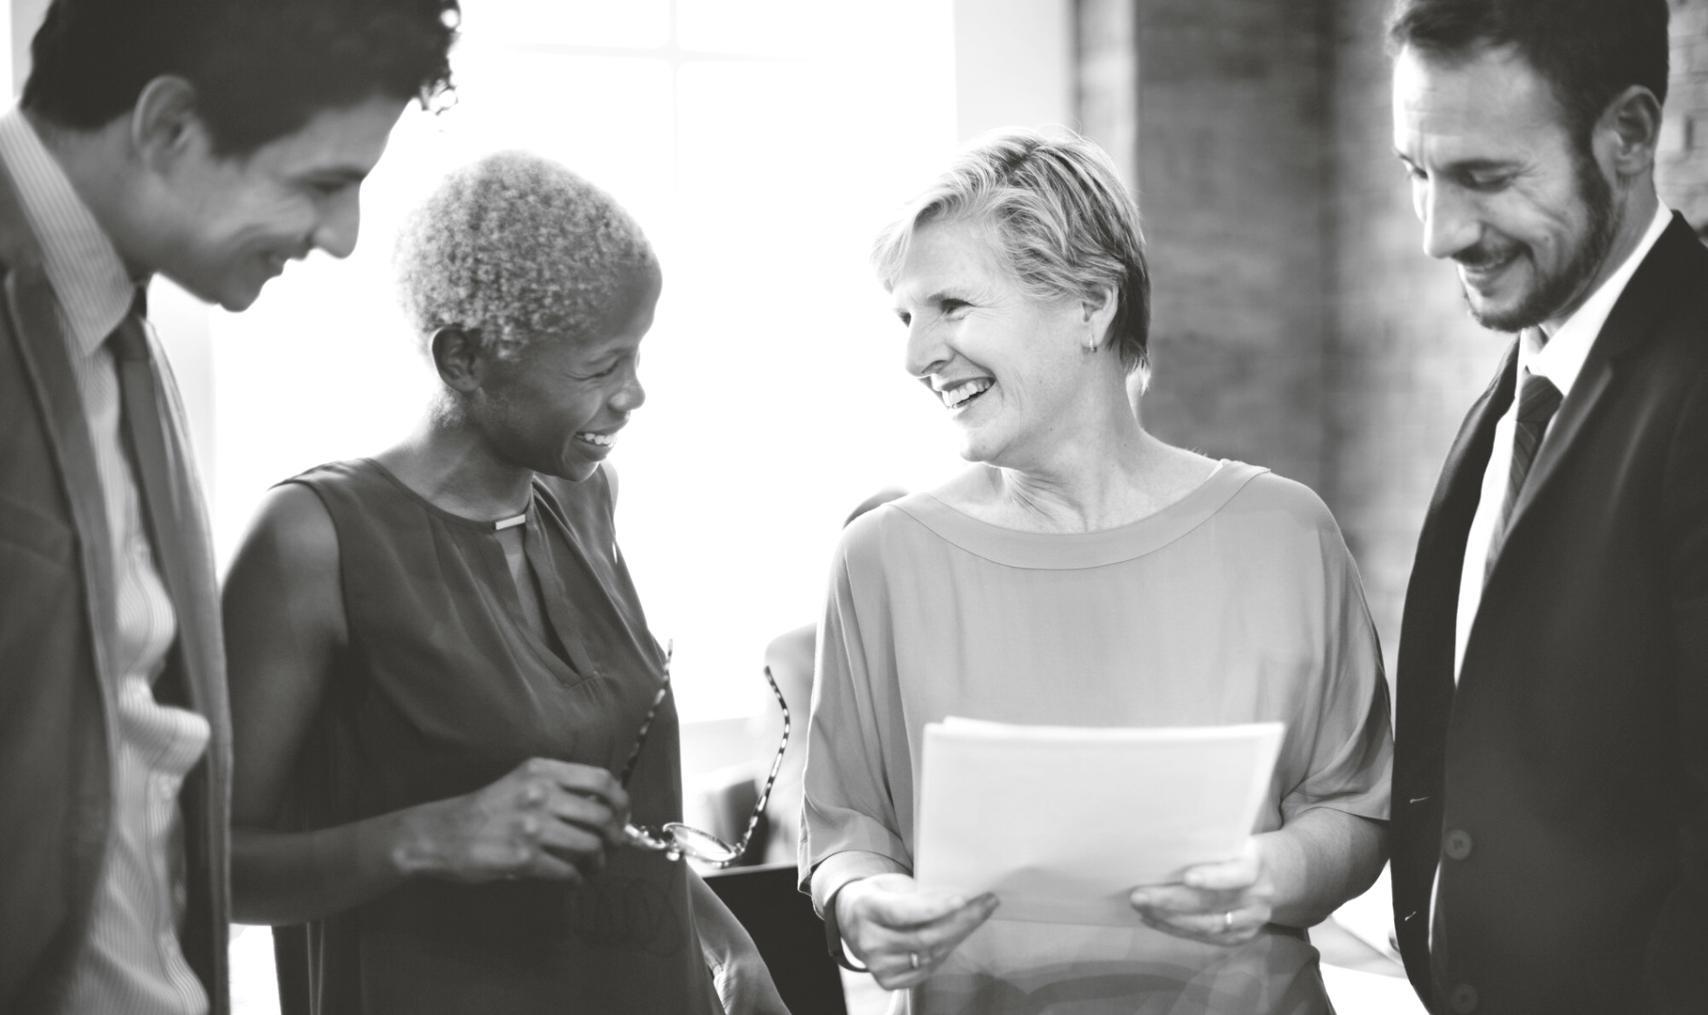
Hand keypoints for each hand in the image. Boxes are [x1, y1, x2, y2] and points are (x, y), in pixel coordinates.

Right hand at [399, 757, 628, 884]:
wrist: (440, 833)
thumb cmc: (485, 809)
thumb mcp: (521, 783)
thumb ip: (558, 790)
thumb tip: (602, 810)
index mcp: (542, 771)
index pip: (601, 780)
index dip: (621, 801)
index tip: (623, 816)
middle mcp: (540, 794)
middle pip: (602, 815)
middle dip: (615, 836)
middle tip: (612, 847)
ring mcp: (532, 826)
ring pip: (590, 845)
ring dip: (598, 861)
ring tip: (593, 867)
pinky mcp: (523, 857)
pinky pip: (566, 871)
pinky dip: (575, 879)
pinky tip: (572, 880)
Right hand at [835, 873, 998, 989]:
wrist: (850, 919)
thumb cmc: (878, 896)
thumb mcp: (890, 884)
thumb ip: (918, 893)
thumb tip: (960, 897)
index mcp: (865, 908)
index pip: (903, 912)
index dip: (934, 908)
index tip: (964, 899)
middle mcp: (868, 941)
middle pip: (923, 937)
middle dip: (961, 921)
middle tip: (985, 904)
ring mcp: (877, 965)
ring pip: (931, 955)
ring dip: (960, 935)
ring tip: (978, 916)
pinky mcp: (888, 981)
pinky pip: (928, 968)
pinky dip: (947, 951)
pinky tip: (958, 935)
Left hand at [1129, 838, 1274, 945]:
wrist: (1278, 874)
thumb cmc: (1241, 850)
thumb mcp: (1236, 840)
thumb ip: (1212, 844)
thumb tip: (1162, 840)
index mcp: (1256, 864)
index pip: (1238, 874)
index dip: (1214, 878)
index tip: (1187, 877)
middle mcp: (1257, 896)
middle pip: (1212, 903)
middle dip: (1172, 901)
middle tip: (1139, 895)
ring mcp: (1252, 921)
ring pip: (1208, 925)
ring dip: (1169, 919)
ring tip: (1142, 908)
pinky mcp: (1242, 937)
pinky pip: (1207, 938)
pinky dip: (1177, 930)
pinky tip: (1154, 920)